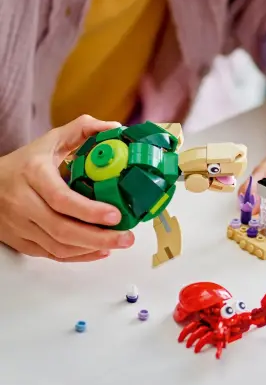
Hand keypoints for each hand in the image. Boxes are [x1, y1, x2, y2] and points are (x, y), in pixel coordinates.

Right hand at [0, 115, 135, 261]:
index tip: (116, 215)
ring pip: (57, 246)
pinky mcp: (20, 241)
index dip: (89, 210)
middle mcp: (23, 202)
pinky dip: (77, 256)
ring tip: (119, 243)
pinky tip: (99, 251)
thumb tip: (116, 127)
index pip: (61, 198)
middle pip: (61, 229)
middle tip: (127, 237)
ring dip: (91, 249)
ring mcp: (19, 225)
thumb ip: (83, 128)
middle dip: (98, 237)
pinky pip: (50, 255)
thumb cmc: (26, 162)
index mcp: (33, 174)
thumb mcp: (51, 140)